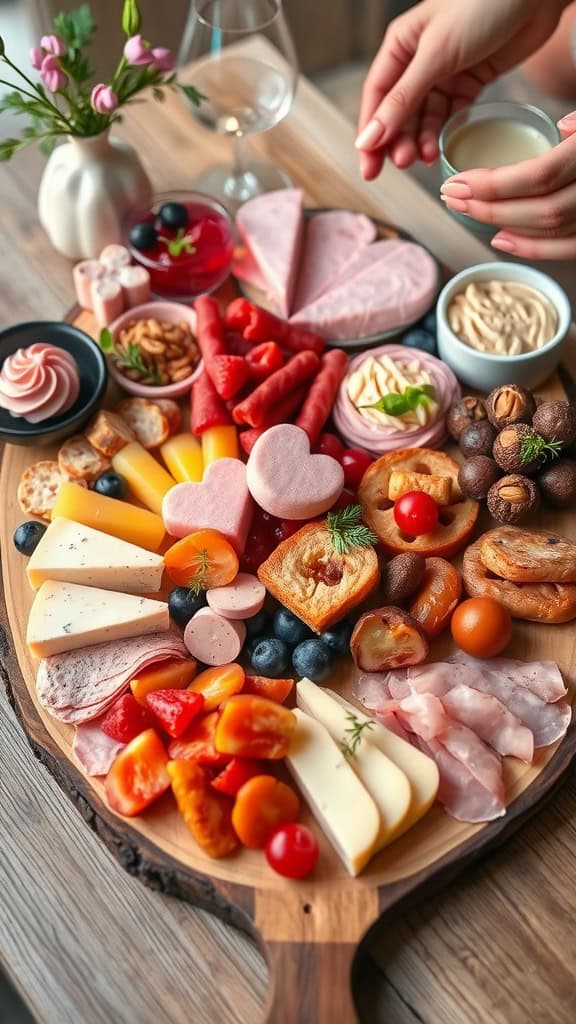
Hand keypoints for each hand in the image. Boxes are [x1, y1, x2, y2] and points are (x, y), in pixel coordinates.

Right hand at [356, 0, 567, 179]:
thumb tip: (370, 139)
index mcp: (401, 45)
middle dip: (397, 141)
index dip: (371, 133)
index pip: (376, 96)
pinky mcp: (469, 82)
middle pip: (399, 112)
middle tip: (402, 165)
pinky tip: (440, 148)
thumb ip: (403, 99)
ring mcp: (444, 73)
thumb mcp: (435, 54)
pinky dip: (443, 133)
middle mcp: (418, 60)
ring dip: (421, 140)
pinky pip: (450, 116)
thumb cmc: (482, 6)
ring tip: (424, 158)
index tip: (368, 166)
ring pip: (424, 117)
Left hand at [441, 113, 575, 258]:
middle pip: (542, 208)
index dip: (495, 184)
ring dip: (506, 225)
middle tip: (453, 199)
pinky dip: (534, 248)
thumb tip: (564, 128)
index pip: (540, 175)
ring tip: (470, 214)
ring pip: (554, 230)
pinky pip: (570, 247)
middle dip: (490, 207)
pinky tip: (503, 239)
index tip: (459, 182)